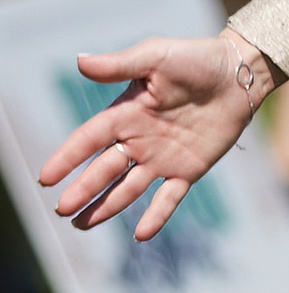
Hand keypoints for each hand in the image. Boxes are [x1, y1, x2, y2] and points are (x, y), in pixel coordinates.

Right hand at [38, 33, 275, 240]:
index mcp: (125, 114)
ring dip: (106, 207)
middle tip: (62, 209)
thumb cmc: (196, 58)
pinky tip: (141, 235)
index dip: (67, 158)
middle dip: (83, 190)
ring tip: (82, 224)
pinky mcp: (189, 168)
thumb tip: (80, 61)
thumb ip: (120, 64)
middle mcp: (139, 140)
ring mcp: (163, 157)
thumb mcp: (156, 56)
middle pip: (104, 170)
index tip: (46, 179)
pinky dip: (157, 215)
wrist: (239, 73)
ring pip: (128, 188)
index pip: (88, 140)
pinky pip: (169, 197)